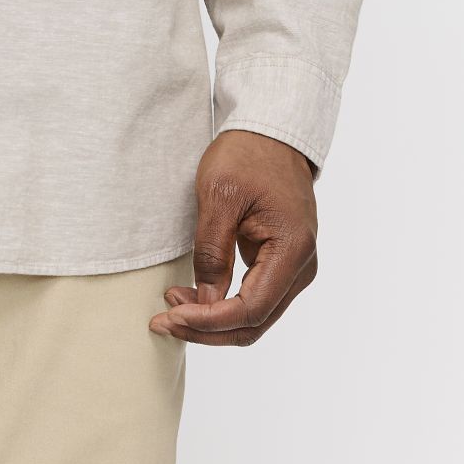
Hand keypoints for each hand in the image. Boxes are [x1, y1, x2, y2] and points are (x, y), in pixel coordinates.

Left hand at [149, 129, 317, 345]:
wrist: (270, 134)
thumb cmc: (246, 156)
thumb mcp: (219, 197)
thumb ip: (212, 252)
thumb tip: (204, 303)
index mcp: (292, 250)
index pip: (252, 309)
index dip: (210, 320)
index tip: (171, 313)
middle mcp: (301, 267)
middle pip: (254, 323)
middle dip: (207, 329)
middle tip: (162, 321)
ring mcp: (294, 267)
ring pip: (254, 317)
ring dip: (212, 321)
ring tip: (170, 307)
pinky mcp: (281, 263)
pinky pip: (253, 299)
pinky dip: (222, 306)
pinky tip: (191, 297)